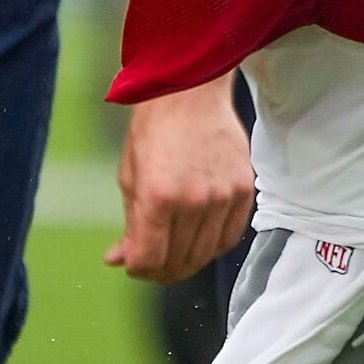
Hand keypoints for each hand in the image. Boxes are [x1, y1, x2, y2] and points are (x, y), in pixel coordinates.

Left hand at [108, 75, 255, 284]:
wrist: (190, 93)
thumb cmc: (153, 131)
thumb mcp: (130, 177)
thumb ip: (130, 224)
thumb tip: (120, 260)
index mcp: (158, 196)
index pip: (150, 260)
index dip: (138, 269)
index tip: (134, 264)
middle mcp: (194, 200)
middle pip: (179, 262)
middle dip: (160, 270)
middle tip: (152, 263)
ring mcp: (223, 196)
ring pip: (206, 254)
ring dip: (187, 260)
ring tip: (175, 252)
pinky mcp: (243, 190)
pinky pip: (230, 237)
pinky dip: (213, 245)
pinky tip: (199, 238)